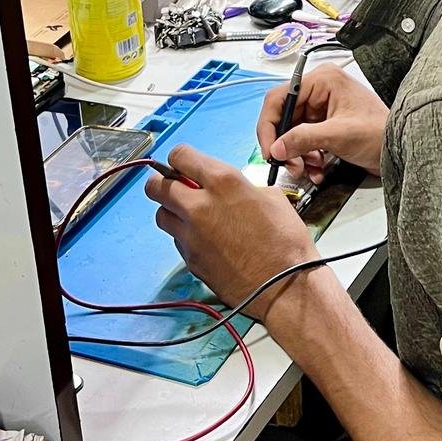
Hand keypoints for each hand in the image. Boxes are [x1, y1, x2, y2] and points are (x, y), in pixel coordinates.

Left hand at [144, 144, 316, 317]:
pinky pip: (176, 241)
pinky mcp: (190, 260)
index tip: (184, 164)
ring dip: (171, 211)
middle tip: (176, 187)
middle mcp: (199, 206)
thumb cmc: (285, 240)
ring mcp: (191, 235)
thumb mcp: (272, 197)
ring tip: (192, 216)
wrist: (284, 284)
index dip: (180, 158)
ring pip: (161, 215)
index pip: (180, 155)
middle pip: (156, 186)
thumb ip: (241, 187)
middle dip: (163, 183)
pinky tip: (206, 240)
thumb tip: (229, 191)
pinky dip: (185, 237)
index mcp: (223, 181)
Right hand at [258, 65, 389, 184]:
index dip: (268, 125)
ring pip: (292, 133)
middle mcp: (319, 90)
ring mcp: (322, 109)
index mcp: (322, 80)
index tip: (269, 149)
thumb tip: (276, 147)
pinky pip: (304, 142)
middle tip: (289, 165)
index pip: (279, 98)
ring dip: (296, 155)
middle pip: (283, 118)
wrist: (400, 149)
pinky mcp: (325, 125)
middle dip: (285, 145)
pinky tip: (316, 171)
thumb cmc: (380, 132)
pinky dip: (306, 158)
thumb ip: (303, 139)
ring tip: (306, 170)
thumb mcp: (338, 135)